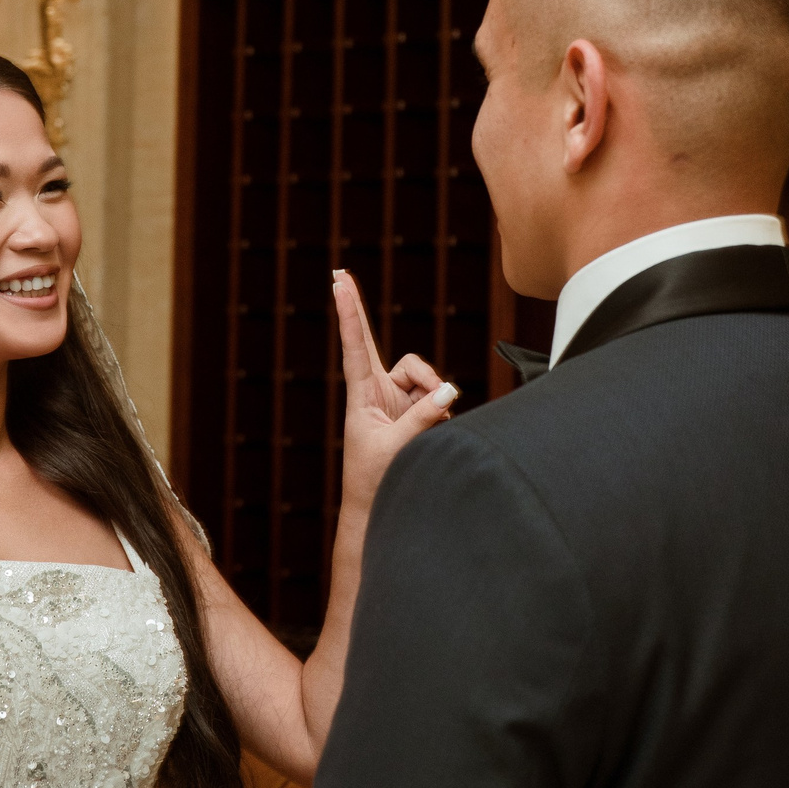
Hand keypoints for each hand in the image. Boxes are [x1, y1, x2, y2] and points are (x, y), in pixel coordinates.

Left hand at [335, 270, 456, 524]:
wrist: (373, 507)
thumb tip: (449, 391)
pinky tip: (433, 431)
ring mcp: (398, 402)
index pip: (356, 346)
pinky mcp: (414, 414)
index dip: (350, 312)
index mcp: (362, 395)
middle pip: (404, 358)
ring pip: (428, 381)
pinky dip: (440, 413)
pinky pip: (437, 400)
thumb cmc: (373, 478)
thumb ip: (423, 416)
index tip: (339, 280)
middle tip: (349, 291)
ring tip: (429, 427)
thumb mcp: (397, 446)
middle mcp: (379, 393)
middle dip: (400, 353)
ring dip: (434, 400)